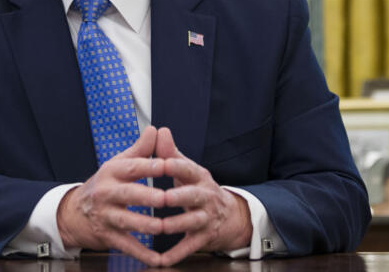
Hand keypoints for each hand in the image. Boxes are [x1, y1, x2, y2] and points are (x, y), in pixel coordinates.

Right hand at [57, 126, 165, 265]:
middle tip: (166, 198)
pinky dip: (141, 253)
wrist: (74, 213)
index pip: (132, 167)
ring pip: (126, 221)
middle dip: (147, 197)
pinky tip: (157, 259)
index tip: (168, 165)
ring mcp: (105, 215)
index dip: (150, 166)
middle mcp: (106, 193)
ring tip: (162, 228)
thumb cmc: (105, 184)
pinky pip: (126, 245)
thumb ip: (140, 150)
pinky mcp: (107, 236)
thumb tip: (156, 130)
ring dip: (145, 226)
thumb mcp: (118, 164)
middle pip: (128, 194)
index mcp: (112, 172)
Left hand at [156, 127, 251, 265]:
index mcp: (199, 177)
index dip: (176, 165)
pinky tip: (161, 260)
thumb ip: (171, 153)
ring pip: (192, 222)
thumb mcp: (188, 170)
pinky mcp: (203, 238)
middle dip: (180, 196)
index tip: (162, 161)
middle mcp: (205, 196)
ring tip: (160, 228)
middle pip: (194, 195)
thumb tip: (159, 130)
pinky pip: (189, 246)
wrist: (229, 217)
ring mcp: (206, 218)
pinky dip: (176, 254)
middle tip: (163, 197)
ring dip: (176, 225)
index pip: (189, 168)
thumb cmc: (198, 188)